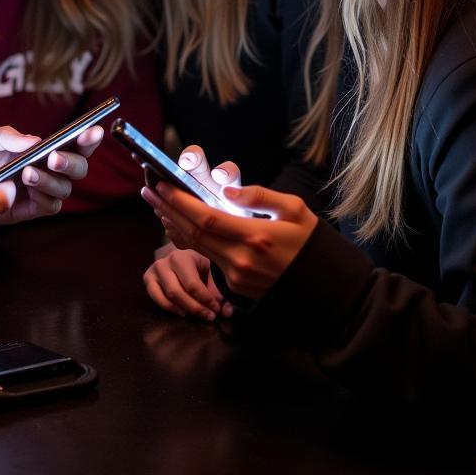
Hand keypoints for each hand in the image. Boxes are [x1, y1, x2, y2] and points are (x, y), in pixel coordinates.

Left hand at [0, 124, 98, 223]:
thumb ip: (6, 136)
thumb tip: (35, 141)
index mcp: (37, 148)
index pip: (71, 143)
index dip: (87, 139)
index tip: (93, 130)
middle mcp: (42, 169)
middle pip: (77, 169)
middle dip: (71, 162)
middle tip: (53, 157)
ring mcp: (35, 191)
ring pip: (63, 190)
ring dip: (51, 180)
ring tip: (28, 173)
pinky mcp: (24, 210)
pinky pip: (46, 207)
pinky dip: (42, 198)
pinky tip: (26, 188)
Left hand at [141, 144, 317, 300]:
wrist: (326, 289)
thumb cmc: (311, 243)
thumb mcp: (295, 210)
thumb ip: (260, 196)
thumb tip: (227, 190)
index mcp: (256, 237)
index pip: (206, 218)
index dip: (180, 202)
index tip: (163, 185)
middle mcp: (242, 260)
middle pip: (193, 232)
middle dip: (168, 209)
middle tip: (149, 191)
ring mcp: (237, 277)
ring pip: (196, 247)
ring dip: (174, 224)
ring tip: (157, 205)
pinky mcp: (236, 288)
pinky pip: (206, 259)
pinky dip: (190, 241)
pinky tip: (178, 226)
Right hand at [144, 244, 233, 320]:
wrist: (182, 256)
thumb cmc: (200, 264)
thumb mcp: (212, 271)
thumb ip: (219, 291)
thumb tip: (226, 312)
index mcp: (183, 256)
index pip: (192, 284)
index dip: (205, 300)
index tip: (217, 309)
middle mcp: (165, 261)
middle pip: (178, 292)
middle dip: (196, 307)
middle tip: (209, 316)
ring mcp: (155, 269)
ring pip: (167, 296)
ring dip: (184, 309)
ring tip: (198, 314)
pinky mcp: (148, 277)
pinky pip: (155, 297)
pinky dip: (169, 307)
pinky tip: (182, 311)